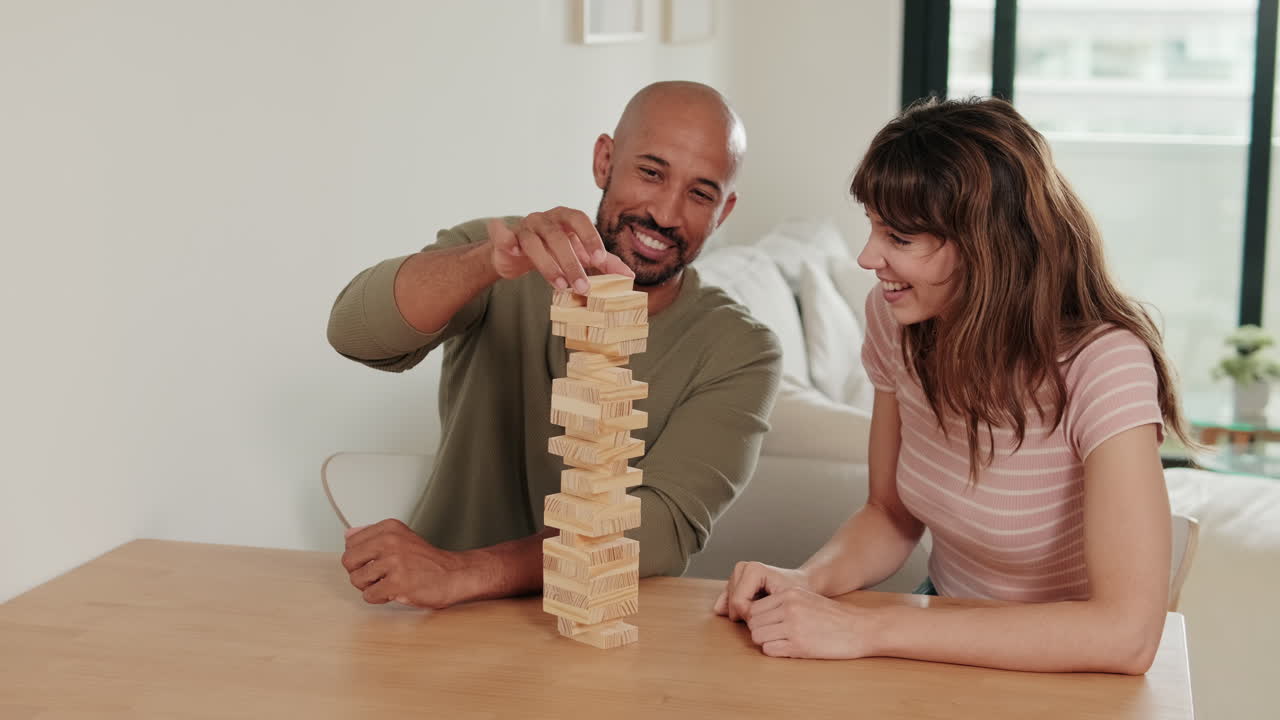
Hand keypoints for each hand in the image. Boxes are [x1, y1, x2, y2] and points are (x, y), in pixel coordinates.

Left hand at [340, 519, 489, 608]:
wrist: (454, 575)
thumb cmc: (427, 561)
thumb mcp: (402, 538)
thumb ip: (373, 535)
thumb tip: (348, 534)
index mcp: (389, 528)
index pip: (350, 542)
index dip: (361, 557)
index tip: (376, 560)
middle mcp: (390, 541)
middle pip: (349, 561)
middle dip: (360, 572)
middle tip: (378, 575)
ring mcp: (394, 562)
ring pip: (357, 580)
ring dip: (371, 587)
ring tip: (390, 583)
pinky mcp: (397, 583)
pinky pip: (369, 595)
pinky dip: (379, 598)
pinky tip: (394, 592)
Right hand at [487, 209, 632, 292]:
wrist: (519, 255)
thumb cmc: (555, 251)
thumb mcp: (581, 256)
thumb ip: (604, 263)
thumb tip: (629, 276)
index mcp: (565, 217)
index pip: (580, 220)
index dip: (589, 237)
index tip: (599, 260)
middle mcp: (544, 218)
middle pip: (557, 236)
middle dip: (571, 263)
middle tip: (582, 286)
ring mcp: (524, 227)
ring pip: (534, 242)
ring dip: (548, 265)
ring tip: (560, 286)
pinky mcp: (505, 238)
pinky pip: (503, 236)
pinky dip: (506, 239)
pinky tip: (514, 252)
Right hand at [713, 561, 812, 621]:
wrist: (802, 582)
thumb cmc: (795, 591)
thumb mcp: (780, 602)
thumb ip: (755, 609)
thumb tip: (719, 610)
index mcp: (753, 570)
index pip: (739, 602)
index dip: (751, 616)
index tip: (768, 617)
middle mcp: (742, 567)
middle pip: (732, 602)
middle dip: (747, 614)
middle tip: (768, 613)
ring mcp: (737, 572)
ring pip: (729, 603)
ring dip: (744, 612)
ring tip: (764, 609)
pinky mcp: (735, 579)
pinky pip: (727, 599)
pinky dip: (737, 609)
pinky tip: (751, 609)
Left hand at [744, 586, 880, 659]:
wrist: (860, 628)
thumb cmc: (833, 616)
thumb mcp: (806, 598)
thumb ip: (783, 603)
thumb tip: (756, 615)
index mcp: (789, 593)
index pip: (754, 607)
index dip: (758, 619)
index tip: (768, 625)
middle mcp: (788, 607)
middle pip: (753, 622)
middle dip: (760, 631)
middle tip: (774, 636)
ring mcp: (793, 626)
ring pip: (757, 636)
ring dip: (766, 641)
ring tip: (782, 642)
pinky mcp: (799, 646)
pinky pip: (769, 650)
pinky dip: (775, 651)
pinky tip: (789, 649)